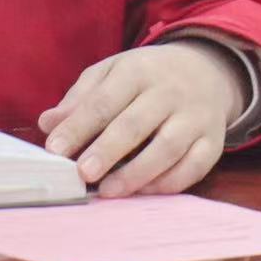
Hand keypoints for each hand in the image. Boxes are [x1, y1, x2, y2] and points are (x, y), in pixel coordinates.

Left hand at [37, 41, 247, 197]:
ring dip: (136, 173)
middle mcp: (169, 91)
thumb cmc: (146, 77)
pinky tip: (143, 191)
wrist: (206, 71)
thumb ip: (80, 98)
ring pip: (167, 147)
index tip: (54, 150)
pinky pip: (193, 167)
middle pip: (135, 123)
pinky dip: (168, 182)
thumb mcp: (111, 73)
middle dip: (106, 150)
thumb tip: (48, 124)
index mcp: (137, 70)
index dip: (78, 126)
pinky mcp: (212, 141)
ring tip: (107, 190)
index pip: (103, 100)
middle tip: (82, 173)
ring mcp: (195, 117)